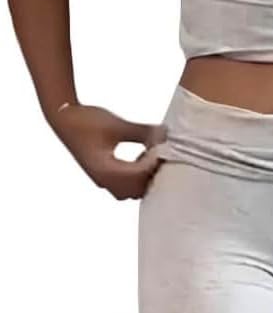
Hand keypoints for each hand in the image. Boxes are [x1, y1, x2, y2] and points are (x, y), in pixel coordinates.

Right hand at [51, 103, 168, 198]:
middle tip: (161, 153)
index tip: (164, 146)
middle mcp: (104, 181)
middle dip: (152, 173)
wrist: (65, 121)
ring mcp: (103, 181)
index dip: (155, 161)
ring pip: (132, 192)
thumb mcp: (118, 125)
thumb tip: (166, 136)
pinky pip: (125, 187)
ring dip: (144, 177)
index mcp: (105, 170)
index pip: (139, 175)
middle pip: (138, 190)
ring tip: (150, 155)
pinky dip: (137, 177)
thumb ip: (144, 133)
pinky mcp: (104, 177)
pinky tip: (141, 156)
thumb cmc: (88, 122)